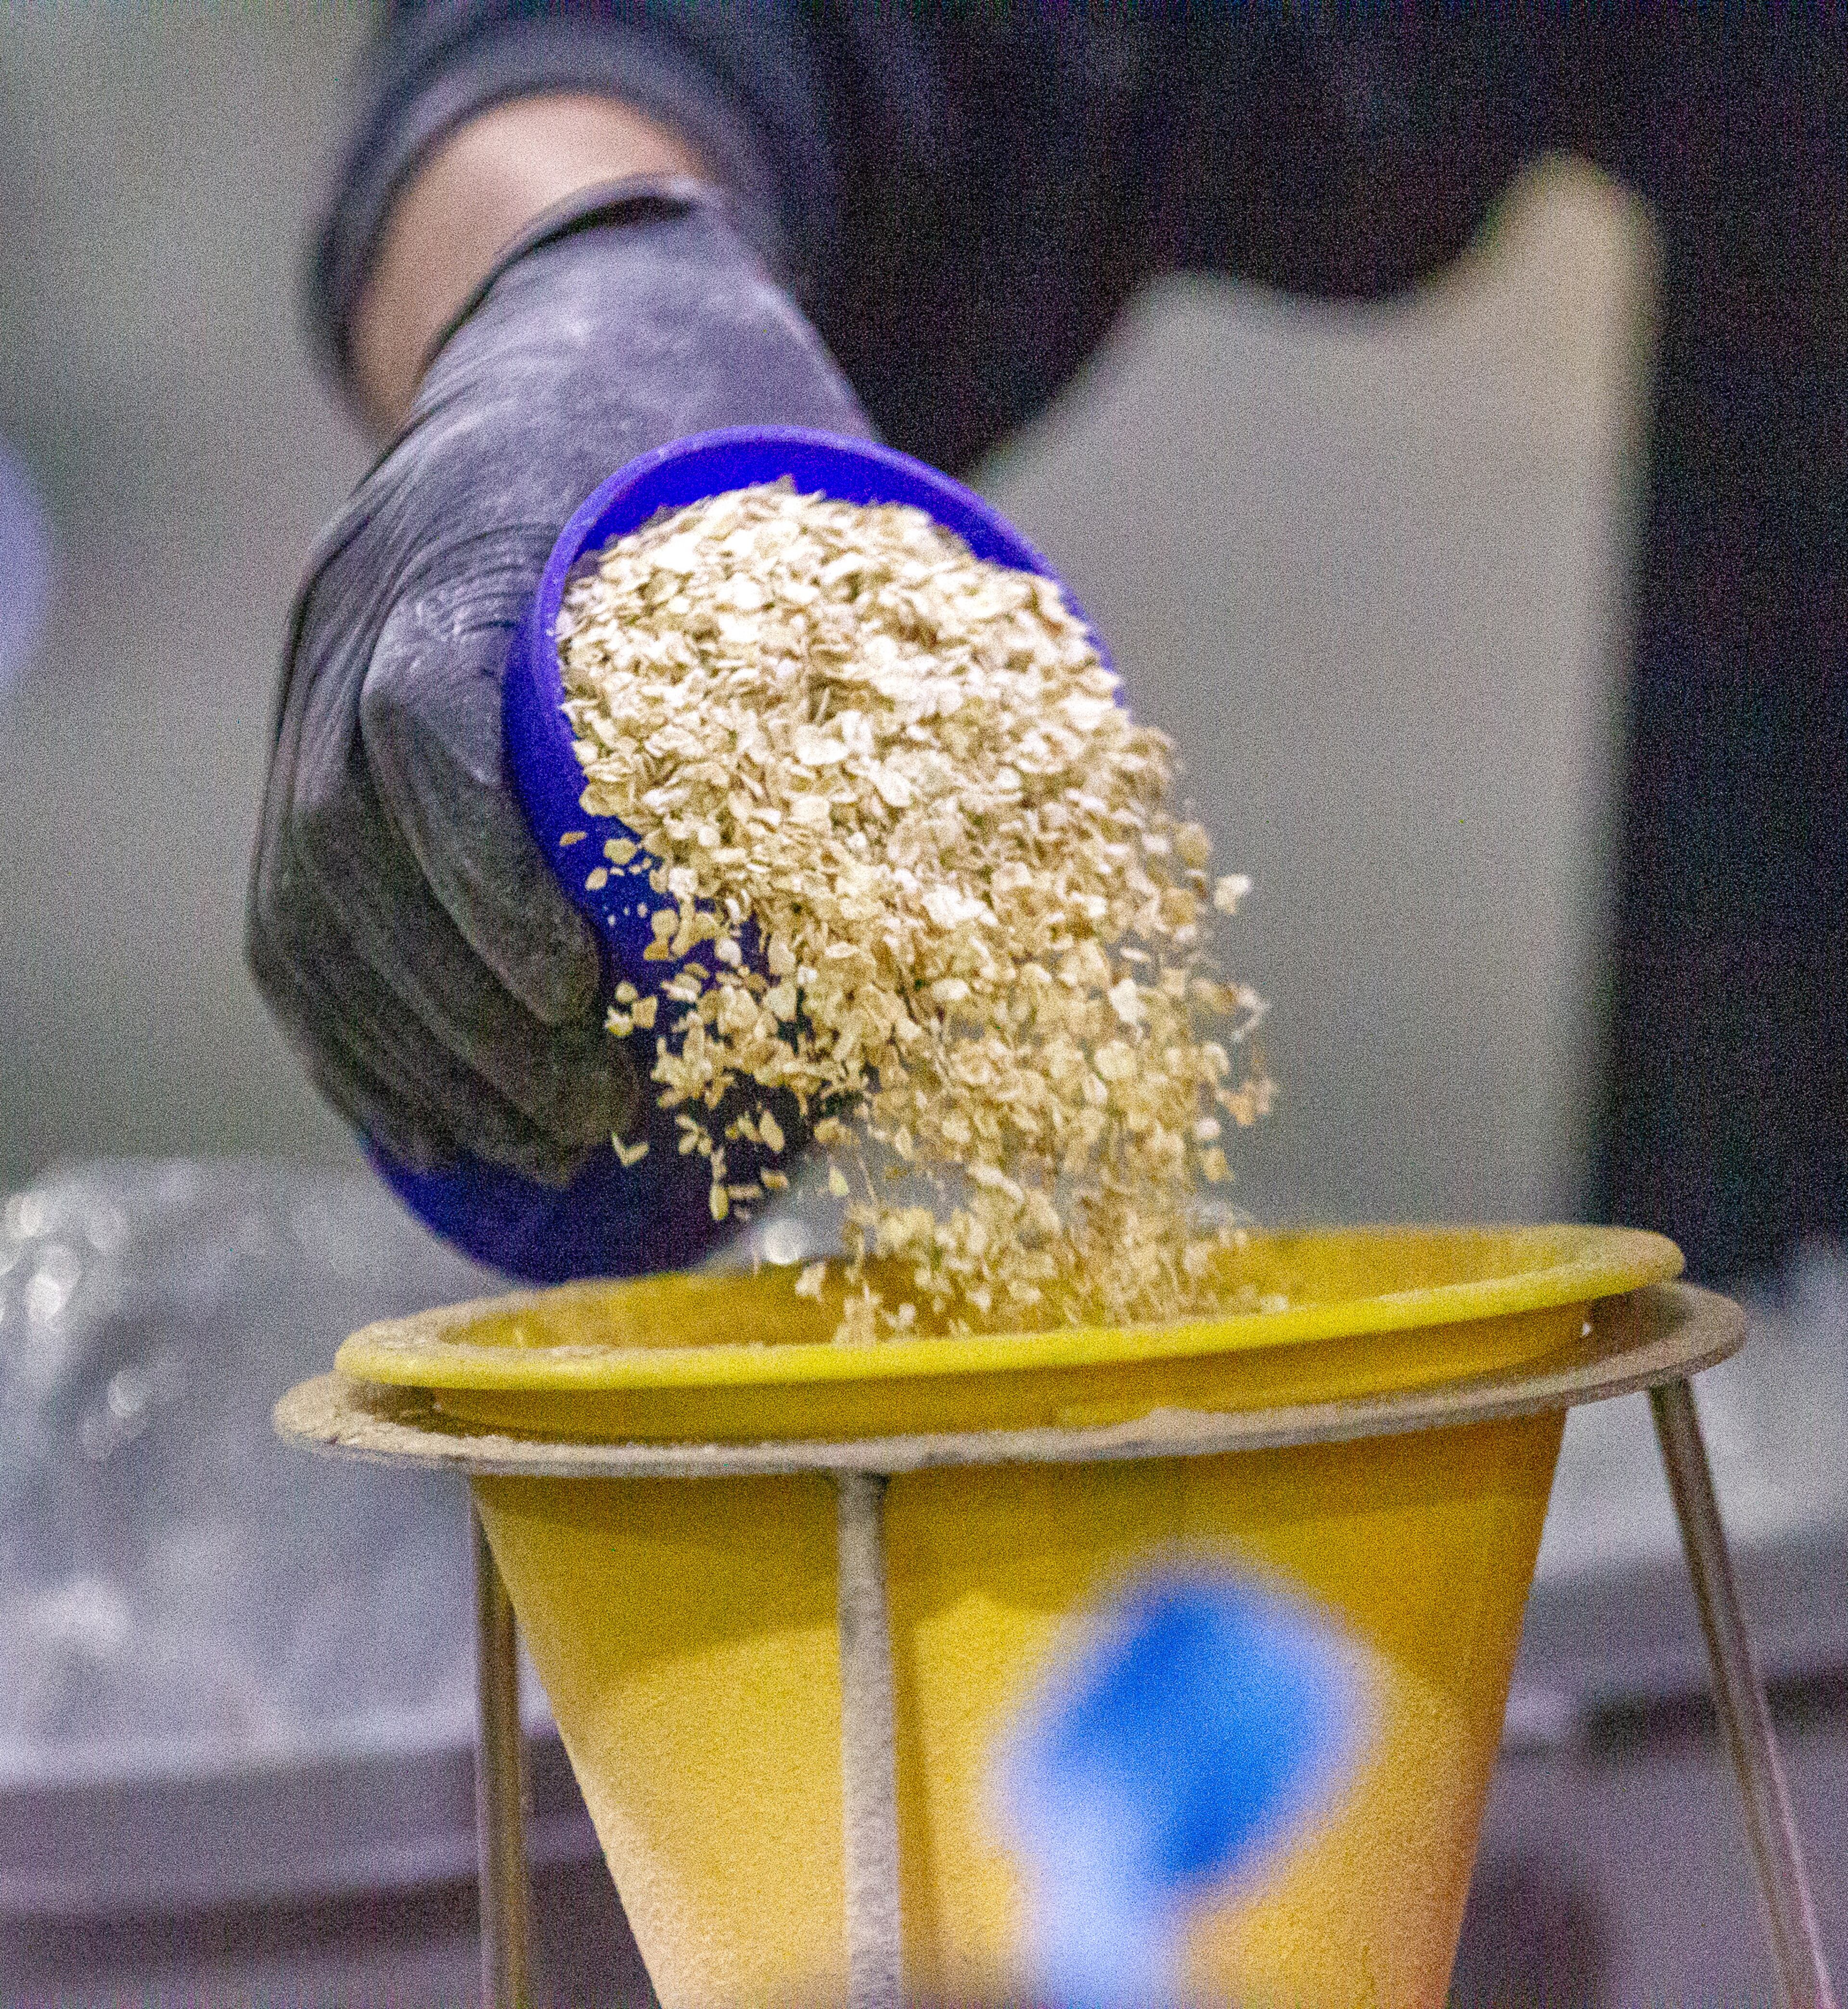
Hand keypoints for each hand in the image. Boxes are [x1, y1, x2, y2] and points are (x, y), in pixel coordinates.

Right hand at [249, 184, 872, 1211]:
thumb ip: (869, 637)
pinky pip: (288, 918)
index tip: (583, 996)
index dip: (488, 880)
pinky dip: (360, 1039)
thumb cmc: (705, 414)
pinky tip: (441, 1123)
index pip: (421, 723)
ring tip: (538, 1144)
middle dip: (465, 1012)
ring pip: (304, 903)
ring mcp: (312, 680)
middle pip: (345, 844)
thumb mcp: (789, 489)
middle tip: (590, 1114)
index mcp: (472, 534)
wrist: (565, 314)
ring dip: (416, 1050)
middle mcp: (355, 609)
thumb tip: (1005, 850)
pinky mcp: (308, 745)